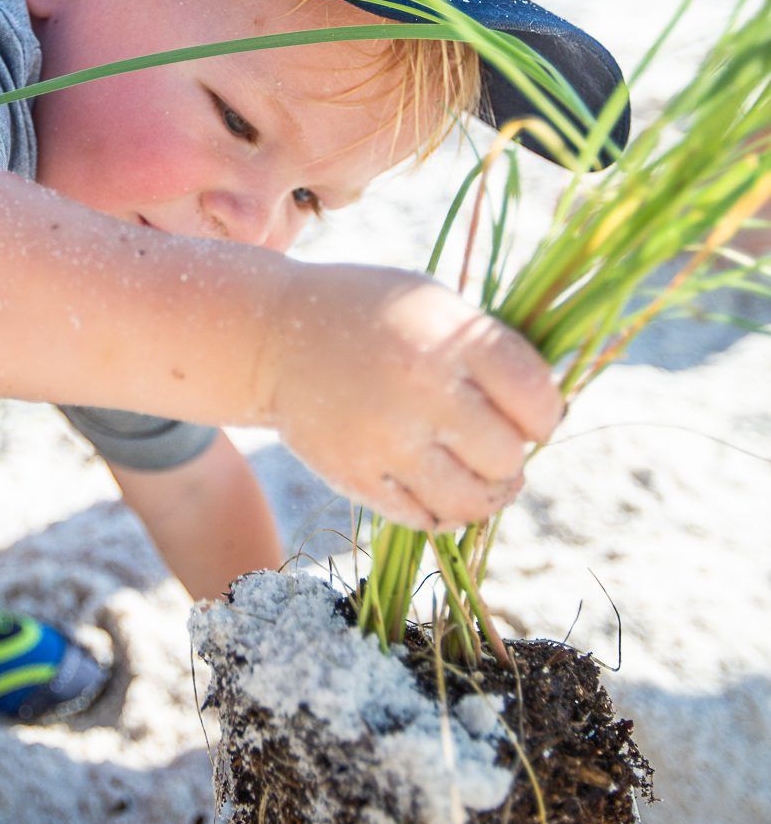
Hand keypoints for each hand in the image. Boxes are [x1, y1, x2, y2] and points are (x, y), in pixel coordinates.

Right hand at [266, 266, 561, 531]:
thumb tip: (550, 418)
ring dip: (487, 494)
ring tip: (484, 478)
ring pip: (471, 501)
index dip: (545, 415)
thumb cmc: (372, 314)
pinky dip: (443, 510)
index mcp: (448, 339)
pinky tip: (442, 488)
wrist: (274, 334)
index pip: (536, 399)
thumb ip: (491, 353)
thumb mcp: (435, 305)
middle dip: (510, 454)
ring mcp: (384, 439)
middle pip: (507, 457)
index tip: (533, 415)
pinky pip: (423, 519)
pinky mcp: (353, 476)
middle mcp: (420, 390)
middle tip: (496, 443)